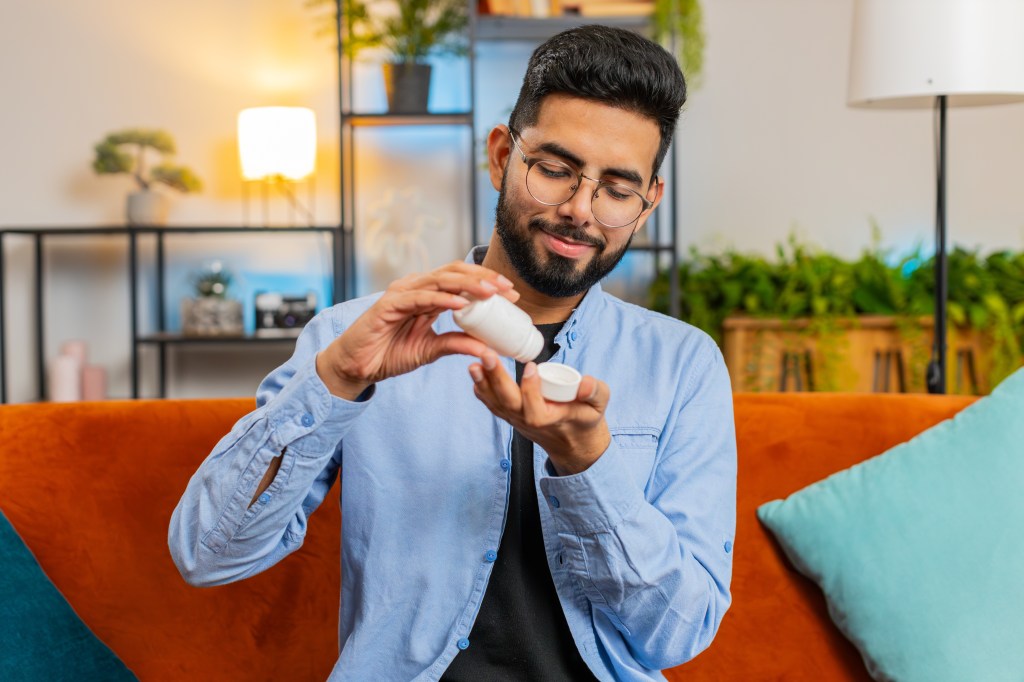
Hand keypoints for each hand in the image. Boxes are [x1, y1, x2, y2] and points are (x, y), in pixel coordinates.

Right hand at [317, 262, 517, 399]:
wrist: (358, 366)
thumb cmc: (390, 353)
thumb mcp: (431, 350)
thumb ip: (457, 344)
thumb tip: (488, 349)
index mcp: (428, 295)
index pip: (462, 281)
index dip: (487, 283)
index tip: (512, 294)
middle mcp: (416, 288)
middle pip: (454, 273)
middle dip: (483, 278)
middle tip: (507, 289)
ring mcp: (402, 293)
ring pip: (439, 280)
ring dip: (467, 285)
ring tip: (490, 292)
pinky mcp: (388, 305)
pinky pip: (419, 298)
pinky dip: (441, 299)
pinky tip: (460, 304)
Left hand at [469, 354, 610, 474]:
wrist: (573, 443)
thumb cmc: (586, 420)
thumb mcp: (599, 406)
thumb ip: (596, 392)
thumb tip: (586, 382)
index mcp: (551, 421)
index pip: (535, 410)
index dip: (531, 388)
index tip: (531, 365)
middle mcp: (529, 422)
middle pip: (508, 403)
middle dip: (496, 379)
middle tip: (487, 355)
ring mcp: (516, 420)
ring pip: (496, 403)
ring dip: (483, 383)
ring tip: (473, 363)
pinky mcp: (510, 415)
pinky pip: (492, 404)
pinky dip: (482, 390)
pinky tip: (476, 373)